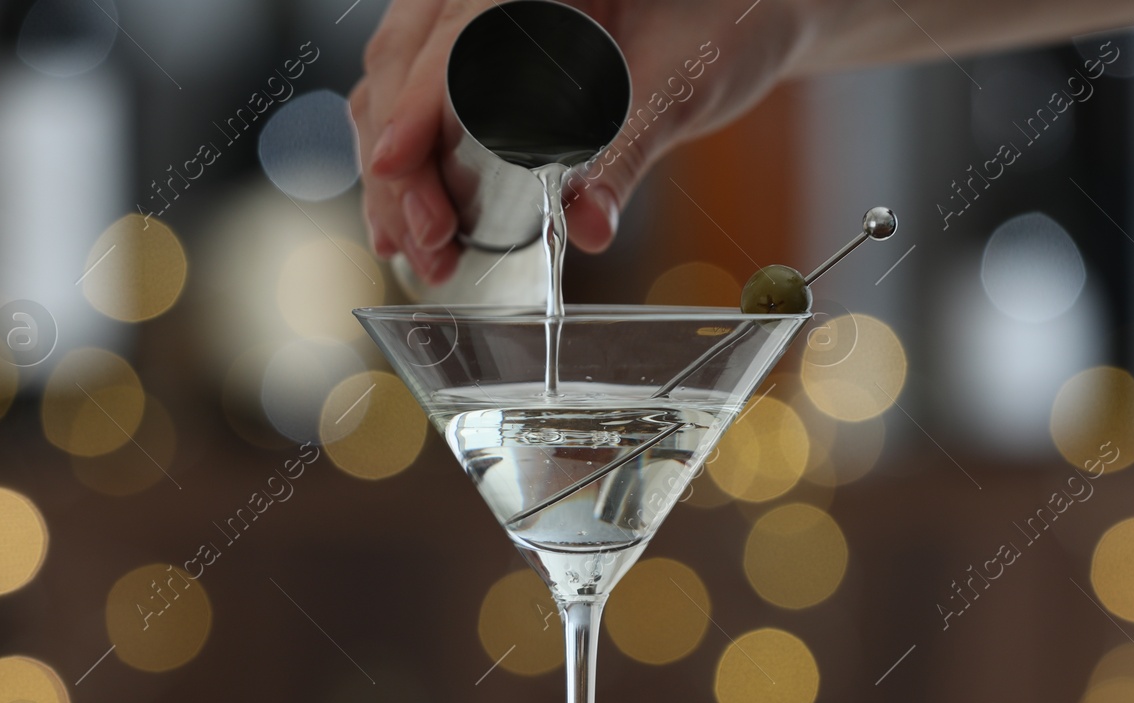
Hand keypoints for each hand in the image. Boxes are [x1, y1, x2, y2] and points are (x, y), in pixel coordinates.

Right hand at [349, 0, 806, 284]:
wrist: (742, 12)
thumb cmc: (718, 25)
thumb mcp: (677, 87)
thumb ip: (625, 153)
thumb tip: (588, 226)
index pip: (449, 43)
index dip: (413, 109)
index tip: (392, 165)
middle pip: (402, 69)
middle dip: (398, 164)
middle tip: (423, 243)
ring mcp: (475, 12)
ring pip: (395, 84)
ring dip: (395, 171)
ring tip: (414, 247)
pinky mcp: (478, 48)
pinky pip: (419, 93)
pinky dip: (410, 157)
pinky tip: (414, 218)